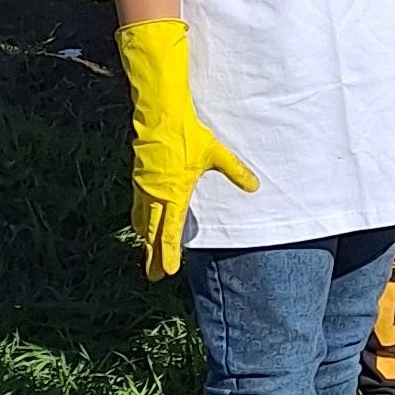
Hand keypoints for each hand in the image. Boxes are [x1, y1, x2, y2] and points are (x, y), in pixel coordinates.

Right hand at [117, 18, 257, 279]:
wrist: (160, 118)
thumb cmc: (188, 136)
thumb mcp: (216, 155)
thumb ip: (236, 172)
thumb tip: (255, 186)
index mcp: (173, 194)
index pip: (169, 232)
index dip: (168, 254)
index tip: (168, 271)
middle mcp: (156, 195)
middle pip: (151, 234)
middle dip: (152, 256)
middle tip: (154, 276)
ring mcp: (145, 188)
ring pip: (143, 221)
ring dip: (145, 240)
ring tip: (147, 256)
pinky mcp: (140, 180)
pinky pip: (139, 207)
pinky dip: (141, 222)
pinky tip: (142, 226)